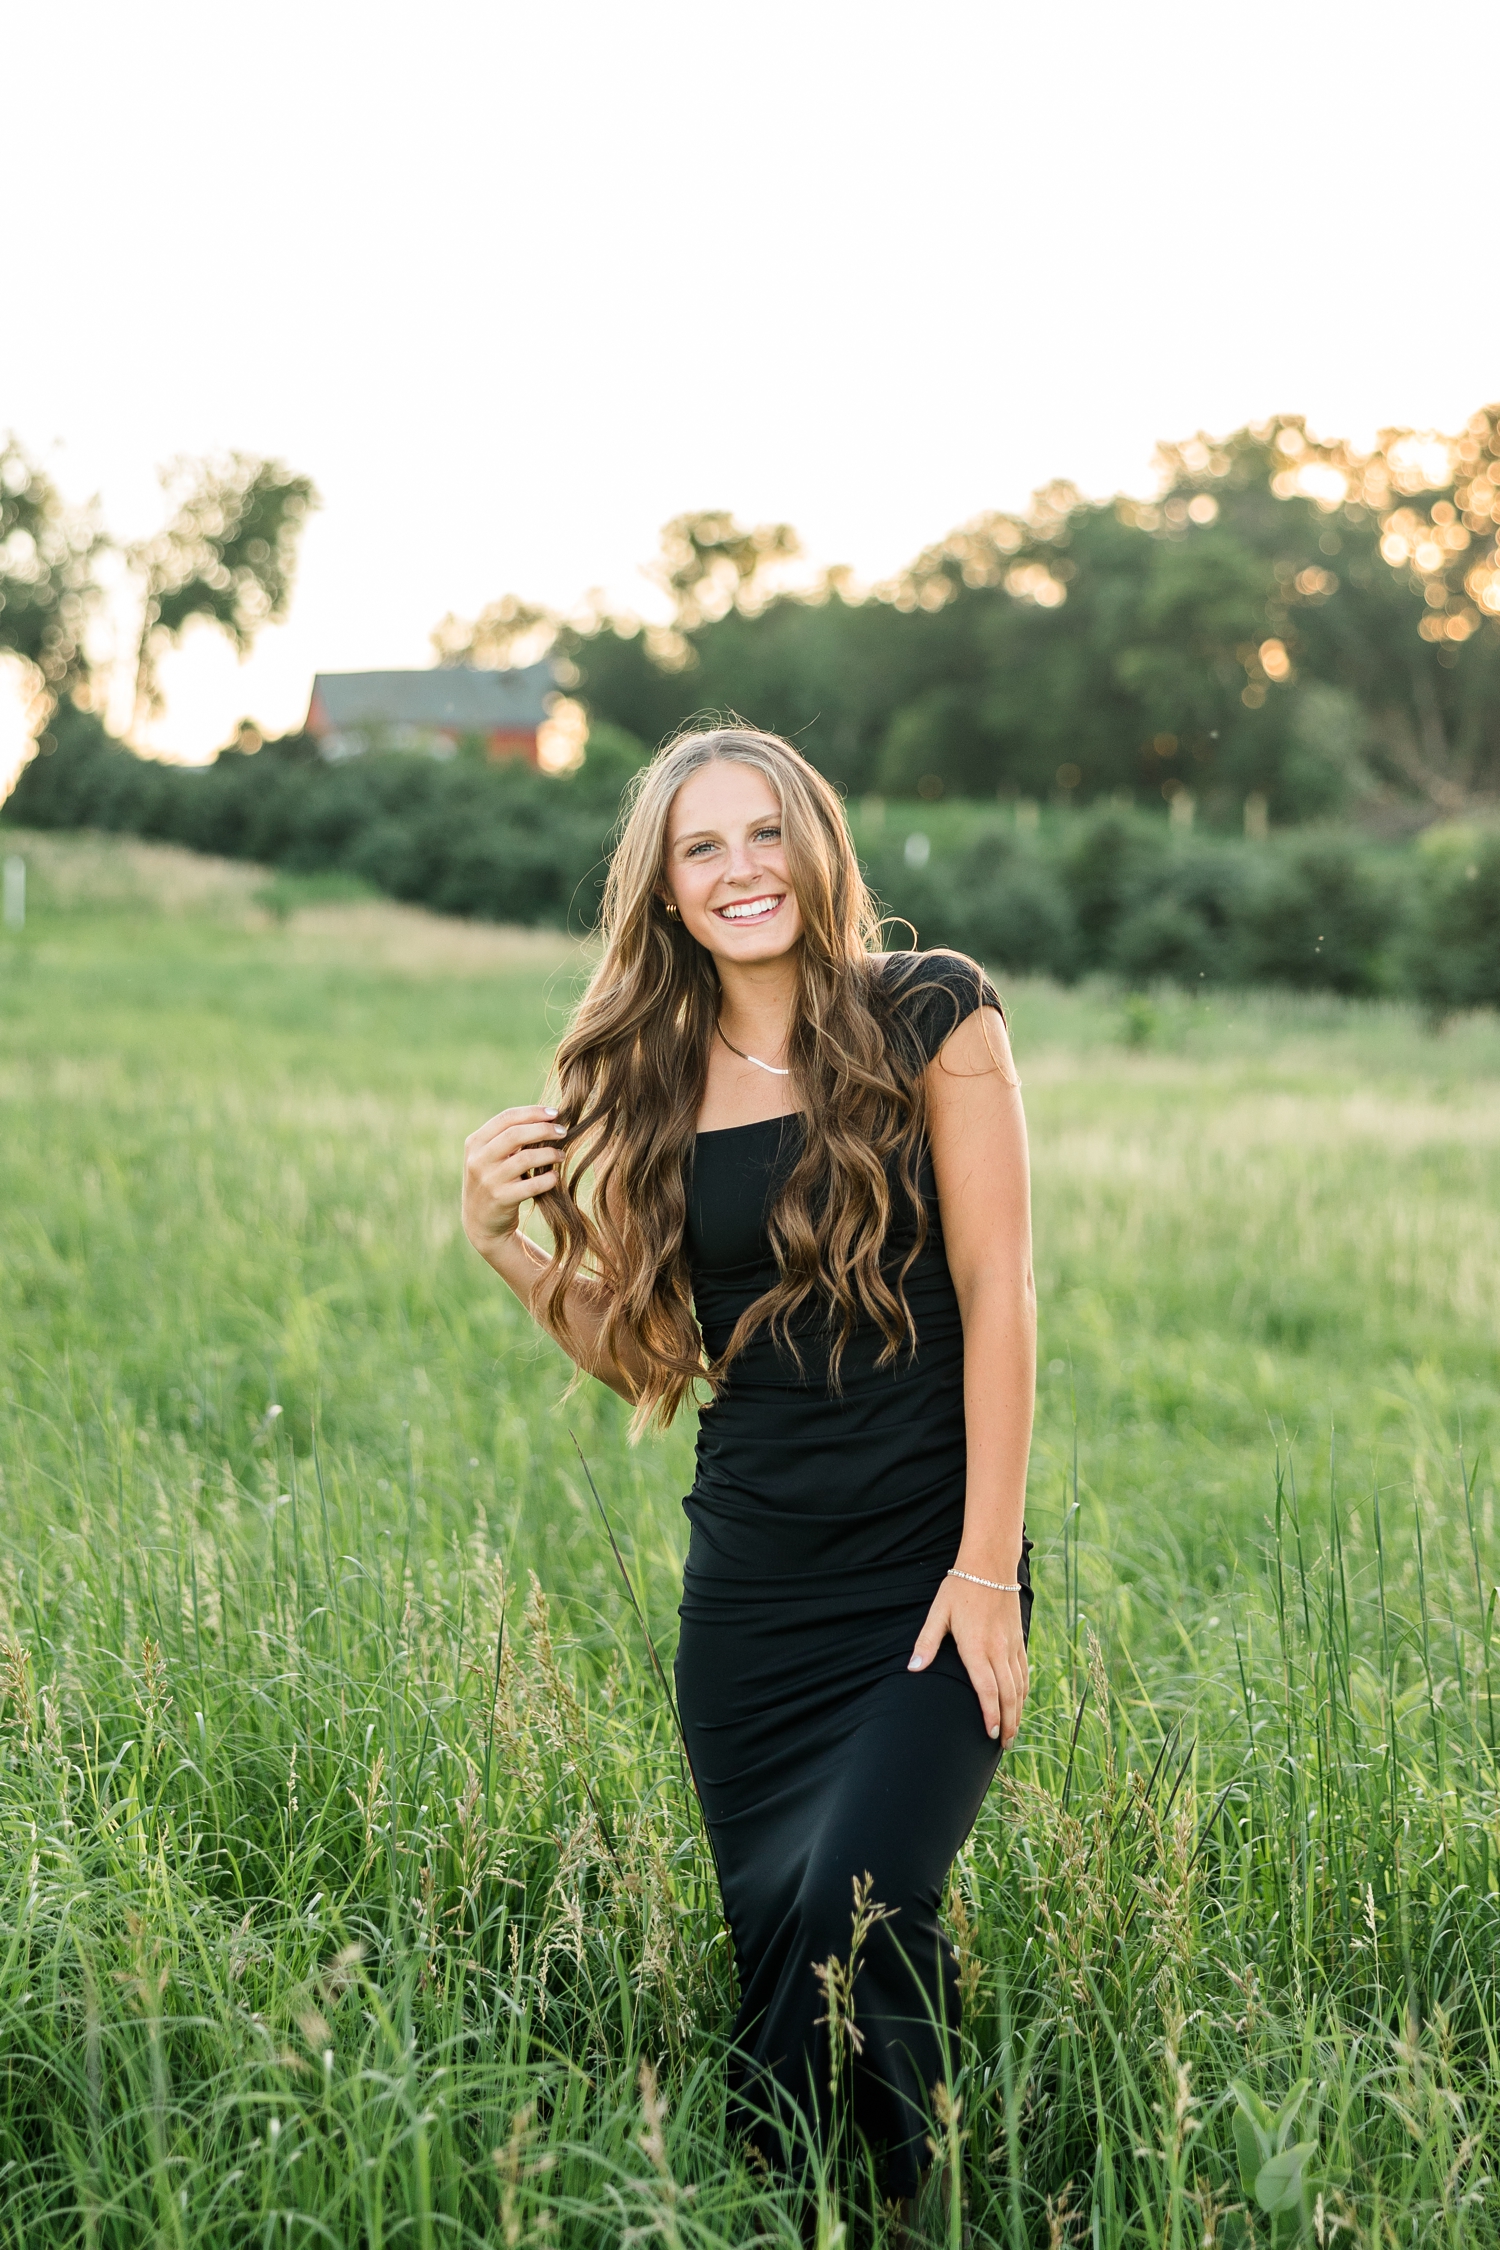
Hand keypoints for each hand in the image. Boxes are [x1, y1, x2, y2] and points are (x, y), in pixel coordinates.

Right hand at [462, 1105, 566, 1264]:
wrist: (480, 1222)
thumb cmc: (493, 1180)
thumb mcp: (490, 1156)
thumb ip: (508, 1138)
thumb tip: (546, 1118)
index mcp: (475, 1142)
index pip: (506, 1118)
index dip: (533, 1113)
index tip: (554, 1113)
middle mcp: (479, 1159)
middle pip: (516, 1134)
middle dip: (544, 1130)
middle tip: (563, 1132)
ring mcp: (488, 1180)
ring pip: (525, 1158)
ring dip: (549, 1154)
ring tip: (561, 1155)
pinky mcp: (500, 1199)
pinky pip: (531, 1185)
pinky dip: (548, 1179)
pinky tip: (555, 1177)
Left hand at [907, 1573, 1028, 1746]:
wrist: (989, 1564)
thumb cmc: (959, 1588)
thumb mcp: (938, 1613)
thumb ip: (926, 1643)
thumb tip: (912, 1669)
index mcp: (976, 1646)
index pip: (986, 1689)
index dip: (991, 1714)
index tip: (990, 1734)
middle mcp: (997, 1649)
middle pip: (1007, 1694)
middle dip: (1008, 1722)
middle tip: (1004, 1745)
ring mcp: (1011, 1645)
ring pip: (1019, 1686)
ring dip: (1018, 1711)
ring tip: (1013, 1733)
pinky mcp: (1018, 1639)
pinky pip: (1024, 1671)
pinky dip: (1024, 1691)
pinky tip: (1020, 1702)